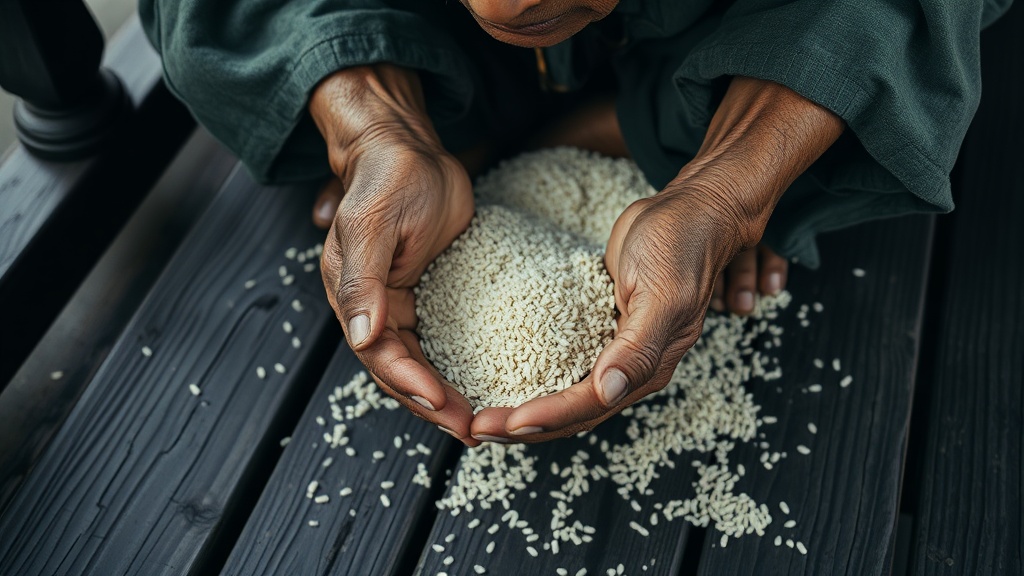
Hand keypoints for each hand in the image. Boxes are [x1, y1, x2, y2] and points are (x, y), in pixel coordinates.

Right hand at [310, 64, 479, 445]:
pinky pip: (438, 341)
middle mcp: (372, 306)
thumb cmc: (389, 175)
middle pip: (399, 370)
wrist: (409, 147)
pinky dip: (454, 367)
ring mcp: (399, 303)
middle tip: (469, 430)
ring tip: (475, 423)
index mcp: (352, 293)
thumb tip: (359, 334)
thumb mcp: (373, 222)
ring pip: (419, 363)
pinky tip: (478, 384)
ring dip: (443, 394)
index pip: (378, 353)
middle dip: (430, 403)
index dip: (409, 382)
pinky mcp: (427, 295)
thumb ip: (363, 279)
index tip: (443, 403)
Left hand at [471, 76, 843, 441]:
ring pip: (565, 397)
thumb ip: (639, 347)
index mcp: (647, 368)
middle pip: (572, 414)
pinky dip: (534, 380)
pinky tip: (505, 378)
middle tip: (476, 429)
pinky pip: (564, 367)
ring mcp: (614, 353)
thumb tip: (610, 391)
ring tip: (482, 416)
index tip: (501, 423)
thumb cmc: (681, 246)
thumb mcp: (663, 295)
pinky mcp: (599, 333)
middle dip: (523, 427)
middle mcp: (630, 370)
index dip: (543, 418)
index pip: (587, 406)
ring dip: (525, 410)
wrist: (692, 213)